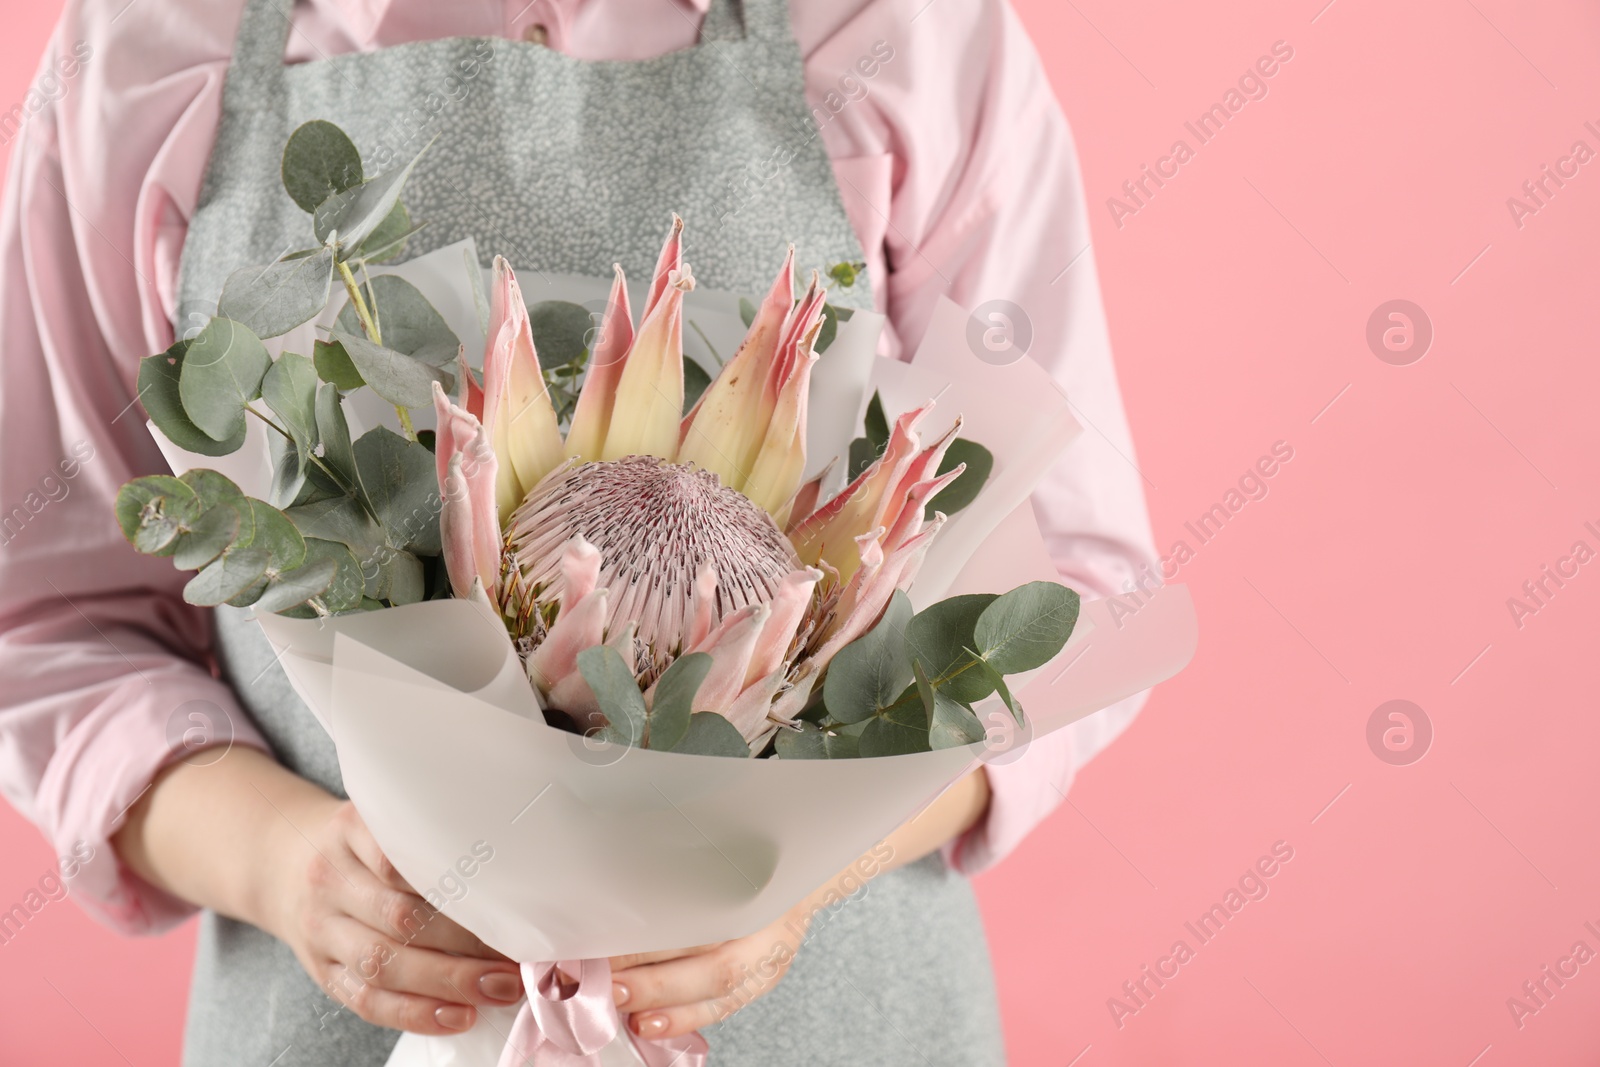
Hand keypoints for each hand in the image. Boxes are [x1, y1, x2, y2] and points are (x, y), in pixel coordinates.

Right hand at [262, 795, 524, 1034]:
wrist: (281, 864)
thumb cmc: (357, 842)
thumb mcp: (380, 818)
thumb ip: (426, 836)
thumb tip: (507, 873)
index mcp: (350, 830)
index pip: (400, 859)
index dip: (452, 885)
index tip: (502, 902)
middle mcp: (331, 879)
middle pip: (399, 918)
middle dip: (463, 944)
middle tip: (514, 958)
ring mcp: (322, 929)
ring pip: (383, 964)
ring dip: (446, 982)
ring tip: (498, 989)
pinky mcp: (323, 970)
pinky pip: (366, 1000)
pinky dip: (415, 1013)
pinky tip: (457, 1016)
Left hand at [605, 769, 989, 1039]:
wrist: (814, 855)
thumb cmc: (762, 837)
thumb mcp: (729, 826)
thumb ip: (689, 837)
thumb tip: (621, 831)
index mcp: (764, 880)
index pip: (706, 911)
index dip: (657, 929)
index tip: (606, 934)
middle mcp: (774, 924)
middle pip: (716, 964)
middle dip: (658, 979)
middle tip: (606, 982)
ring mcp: (773, 955)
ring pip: (721, 991)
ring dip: (669, 1006)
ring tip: (626, 1012)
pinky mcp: (765, 975)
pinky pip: (727, 1005)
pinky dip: (687, 1018)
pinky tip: (651, 1023)